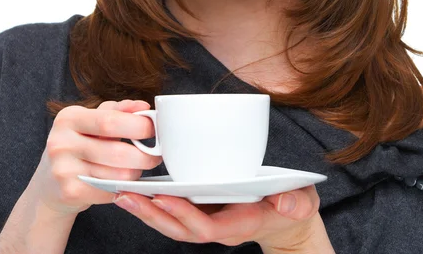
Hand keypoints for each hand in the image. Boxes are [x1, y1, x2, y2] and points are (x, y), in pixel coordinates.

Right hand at [26, 100, 163, 216]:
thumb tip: (143, 106)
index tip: (154, 129)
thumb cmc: (77, 146)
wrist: (48, 184)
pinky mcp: (69, 192)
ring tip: (136, 168)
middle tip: (156, 155)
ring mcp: (63, 169)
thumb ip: (117, 111)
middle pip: (117, 151)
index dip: (138, 125)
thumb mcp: (91, 122)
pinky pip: (110, 191)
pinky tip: (120, 182)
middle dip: (145, 154)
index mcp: (69, 117)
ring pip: (118, 174)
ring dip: (135, 173)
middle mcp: (61, 142)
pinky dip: (122, 187)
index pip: (110, 120)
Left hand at [112, 183, 322, 248]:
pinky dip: (154, 205)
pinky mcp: (203, 211)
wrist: (287, 218)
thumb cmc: (292, 204)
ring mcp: (209, 220)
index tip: (162, 196)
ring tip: (121, 194)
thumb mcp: (301, 201)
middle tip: (125, 196)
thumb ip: (296, 202)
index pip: (205, 227)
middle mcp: (219, 226)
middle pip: (179, 228)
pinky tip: (137, 192)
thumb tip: (287, 204)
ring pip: (172, 224)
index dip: (182, 214)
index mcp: (240, 223)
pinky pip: (175, 214)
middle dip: (152, 214)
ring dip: (146, 211)